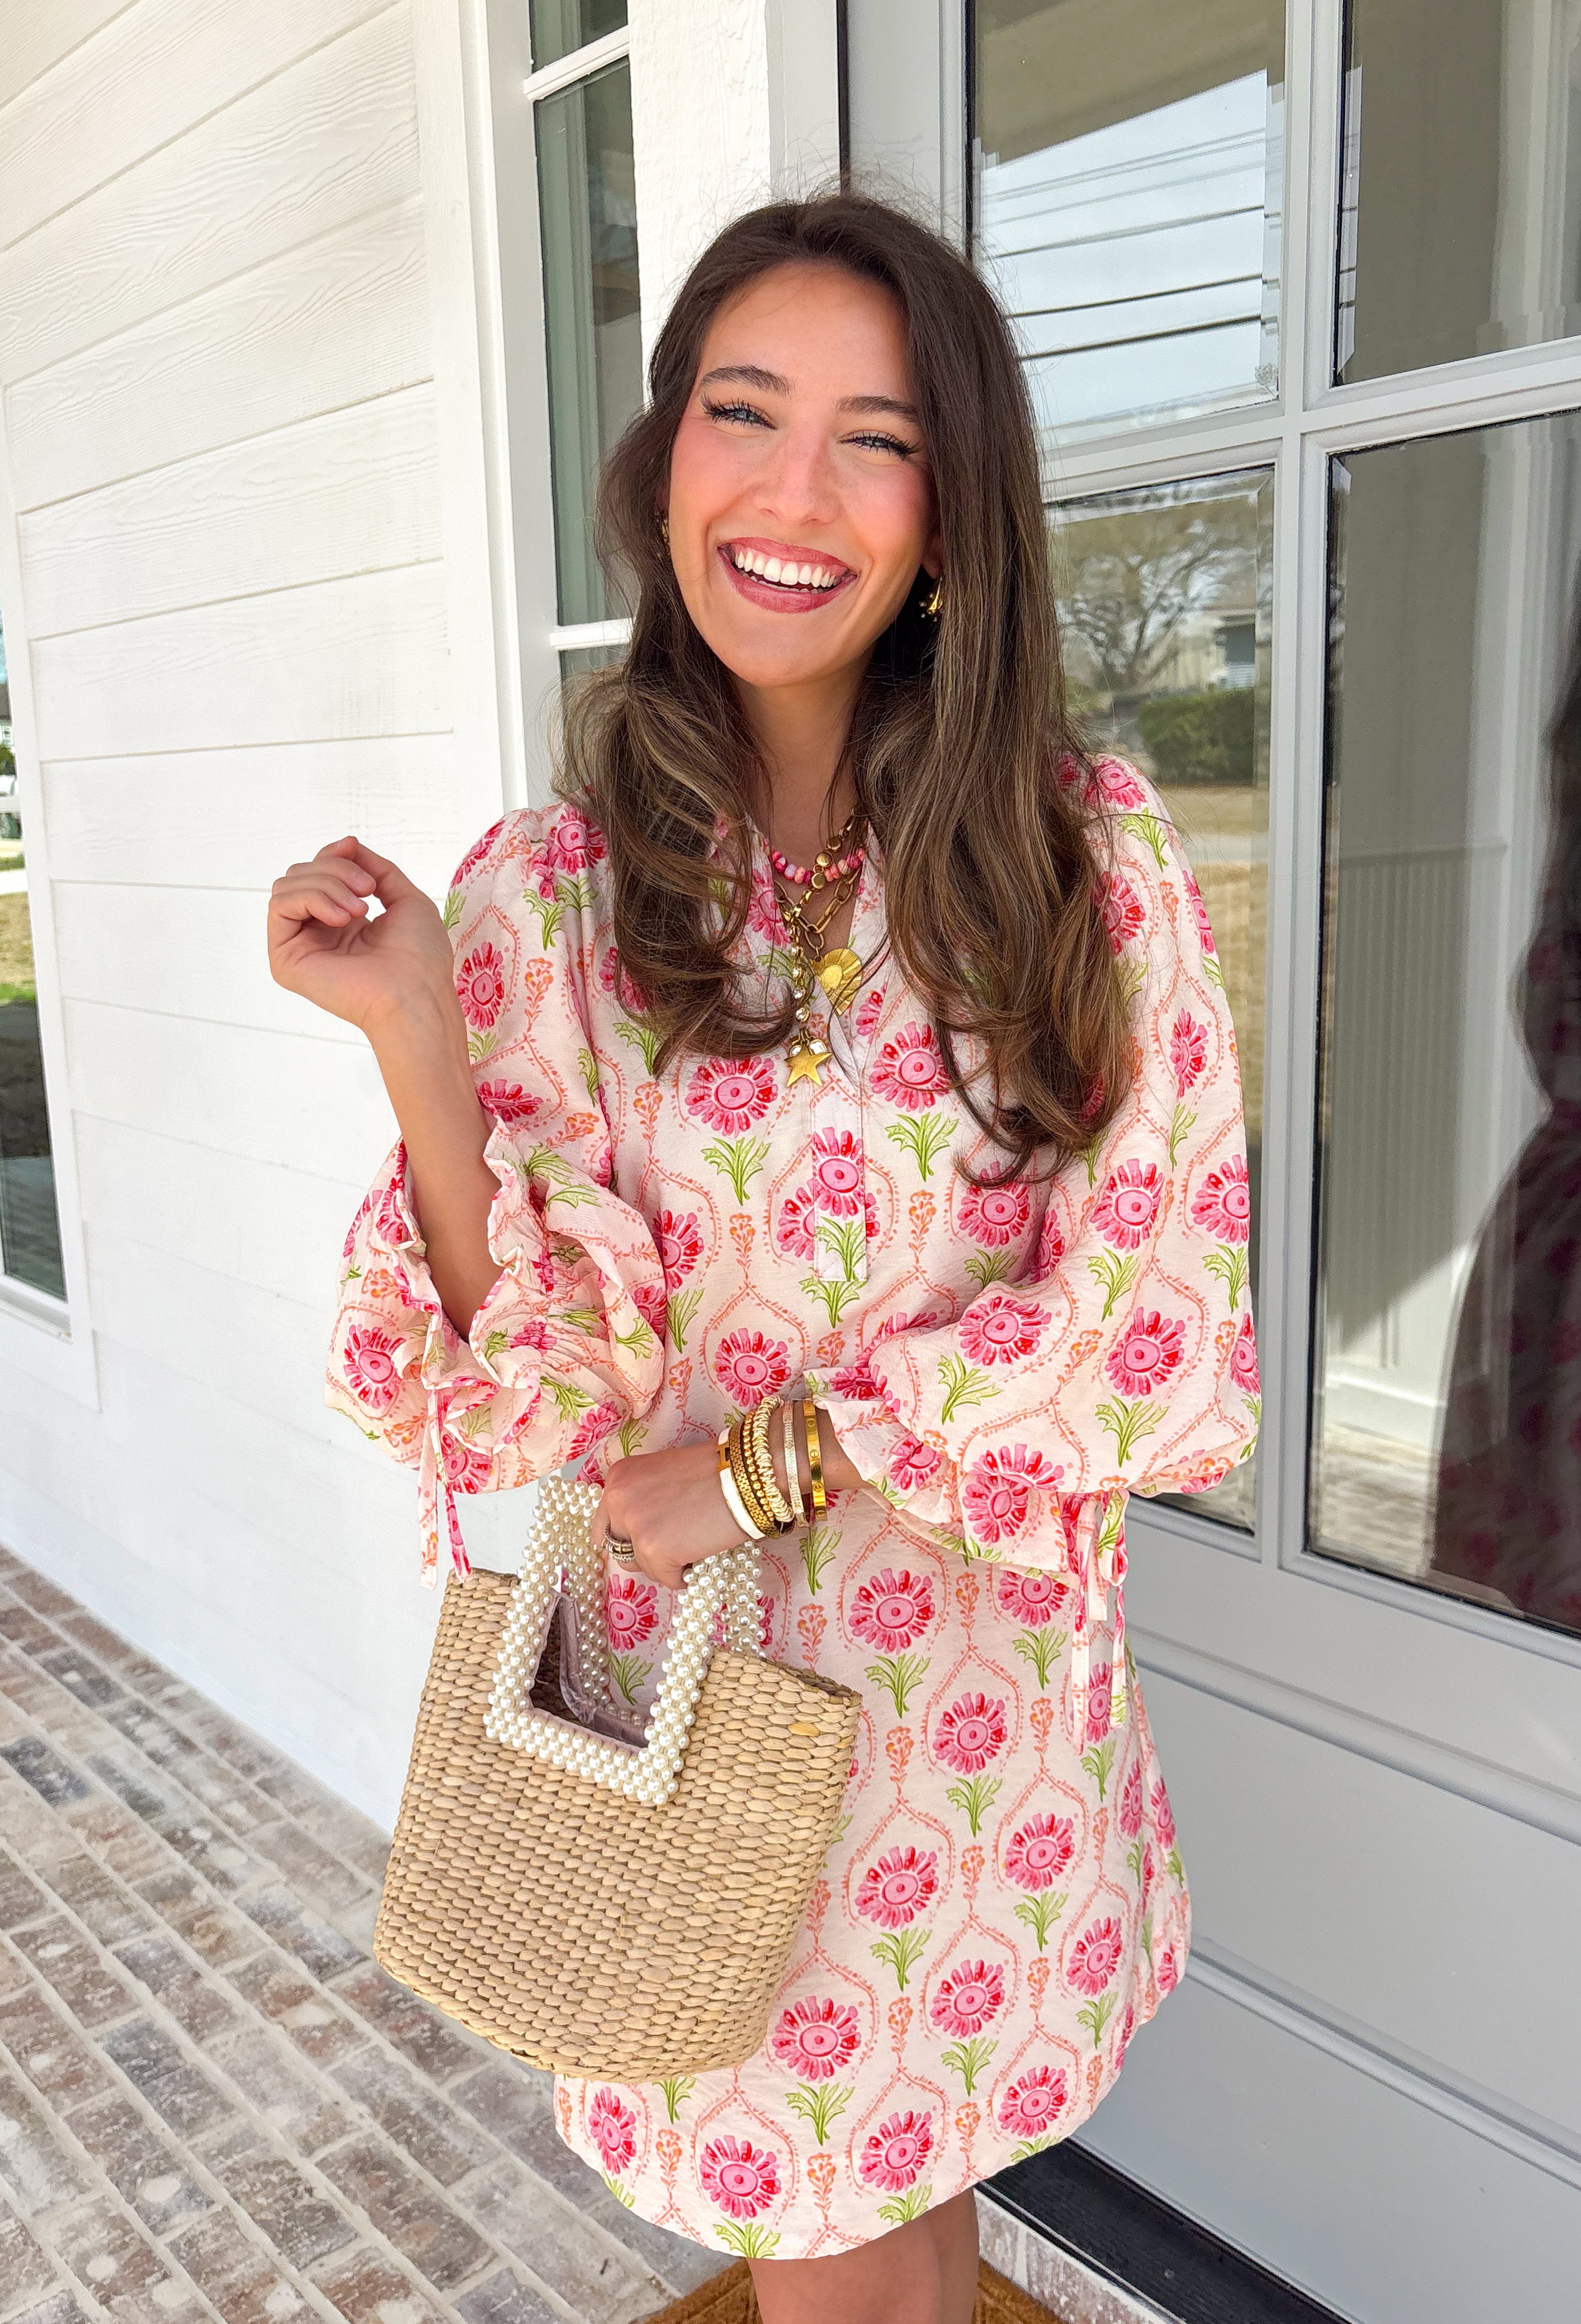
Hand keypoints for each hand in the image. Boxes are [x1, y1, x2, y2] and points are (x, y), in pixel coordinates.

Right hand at [267, 836, 460, 1044]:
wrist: (416, 991)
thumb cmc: (420, 956)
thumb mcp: (404, 896)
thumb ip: (374, 868)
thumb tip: (347, 845)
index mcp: (342, 921)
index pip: (318, 872)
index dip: (332, 854)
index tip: (352, 847)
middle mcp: (317, 933)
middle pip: (301, 874)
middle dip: (335, 870)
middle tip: (367, 891)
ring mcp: (300, 945)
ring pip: (288, 885)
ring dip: (327, 885)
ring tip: (358, 911)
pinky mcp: (285, 958)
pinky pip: (280, 905)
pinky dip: (312, 899)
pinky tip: (342, 920)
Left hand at [593, 1440, 749, 1591]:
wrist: (744, 1476)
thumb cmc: (714, 1470)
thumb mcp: (664, 1473)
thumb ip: (644, 1497)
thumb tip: (641, 1529)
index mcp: (619, 1478)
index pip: (605, 1523)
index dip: (628, 1535)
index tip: (648, 1538)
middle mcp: (617, 1500)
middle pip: (619, 1548)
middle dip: (644, 1552)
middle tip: (673, 1545)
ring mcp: (634, 1528)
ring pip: (640, 1566)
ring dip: (663, 1564)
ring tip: (691, 1547)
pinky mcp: (654, 1552)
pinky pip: (666, 1579)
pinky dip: (685, 1574)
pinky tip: (702, 1555)